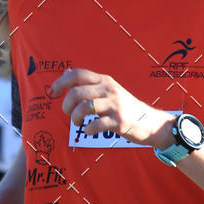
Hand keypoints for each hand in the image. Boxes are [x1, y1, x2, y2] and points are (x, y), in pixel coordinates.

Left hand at [50, 68, 171, 146]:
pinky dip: (88, 129)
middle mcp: (109, 89)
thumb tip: (66, 72)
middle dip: (66, 105)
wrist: (151, 122)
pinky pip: (96, 125)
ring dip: (75, 118)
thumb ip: (88, 82)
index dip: (61, 82)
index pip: (78, 74)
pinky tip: (89, 130)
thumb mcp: (109, 89)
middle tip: (69, 113)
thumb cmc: (125, 106)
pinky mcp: (119, 121)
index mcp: (104, 80)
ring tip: (77, 122)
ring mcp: (115, 105)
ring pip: (84, 108)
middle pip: (77, 92)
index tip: (53, 92)